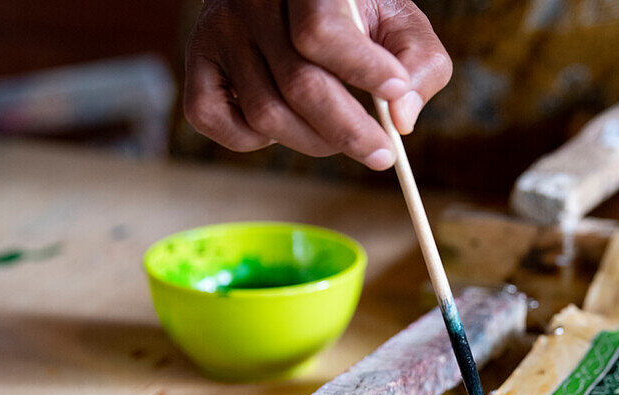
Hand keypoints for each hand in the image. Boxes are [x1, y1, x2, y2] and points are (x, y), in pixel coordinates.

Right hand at [184, 0, 450, 168]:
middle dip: (348, 131)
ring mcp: (219, 30)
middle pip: (298, 84)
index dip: (361, 69)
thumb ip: (419, 64)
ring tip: (341, 137)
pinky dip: (253, 141)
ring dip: (313, 142)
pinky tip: (285, 126)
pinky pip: (215, 120)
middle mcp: (253, 0)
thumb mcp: (399, 23)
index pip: (321, 30)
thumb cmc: (357, 16)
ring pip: (266, 113)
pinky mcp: (199, 61)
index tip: (395, 93)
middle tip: (382, 155)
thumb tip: (401, 118)